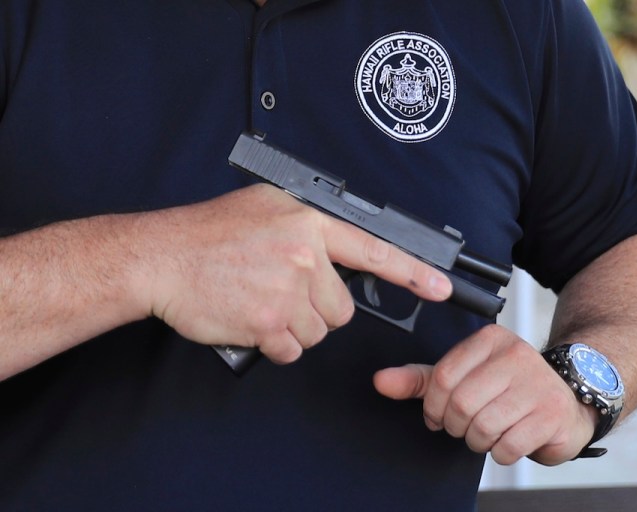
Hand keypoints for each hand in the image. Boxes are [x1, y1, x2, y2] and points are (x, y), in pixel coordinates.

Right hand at [135, 184, 451, 362]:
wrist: (161, 257)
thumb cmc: (208, 234)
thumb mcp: (265, 207)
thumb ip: (308, 225)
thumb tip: (337, 248)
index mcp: (309, 224)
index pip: (374, 249)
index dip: (412, 272)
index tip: (441, 287)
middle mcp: (305, 256)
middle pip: (342, 309)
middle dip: (317, 309)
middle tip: (281, 292)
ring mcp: (287, 291)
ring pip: (318, 331)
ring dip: (293, 327)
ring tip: (260, 301)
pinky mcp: (269, 323)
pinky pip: (292, 350)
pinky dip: (275, 344)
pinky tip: (252, 320)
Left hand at [373, 325, 597, 464]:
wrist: (568, 399)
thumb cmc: (509, 388)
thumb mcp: (463, 376)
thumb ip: (422, 379)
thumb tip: (381, 381)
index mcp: (490, 340)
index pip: (442, 376)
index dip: (432, 406)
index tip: (437, 415)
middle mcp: (516, 355)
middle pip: (461, 404)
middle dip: (455, 425)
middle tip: (465, 426)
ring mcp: (538, 384)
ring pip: (483, 427)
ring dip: (477, 441)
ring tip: (488, 432)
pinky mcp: (552, 414)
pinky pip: (508, 446)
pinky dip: (501, 452)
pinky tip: (509, 440)